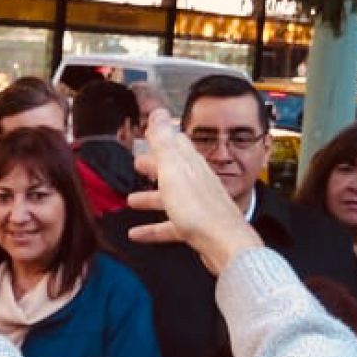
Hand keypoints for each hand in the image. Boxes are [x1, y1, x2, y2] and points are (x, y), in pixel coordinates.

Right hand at [125, 109, 263, 273]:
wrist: (224, 244)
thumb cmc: (200, 209)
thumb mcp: (174, 170)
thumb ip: (164, 142)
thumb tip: (158, 113)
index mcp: (189, 165)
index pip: (175, 143)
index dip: (160, 137)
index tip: (147, 132)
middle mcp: (194, 182)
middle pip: (171, 170)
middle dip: (153, 166)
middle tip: (138, 164)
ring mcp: (195, 206)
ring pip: (169, 198)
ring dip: (150, 197)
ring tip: (132, 200)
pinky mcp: (194, 228)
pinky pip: (169, 225)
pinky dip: (152, 228)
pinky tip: (138, 234)